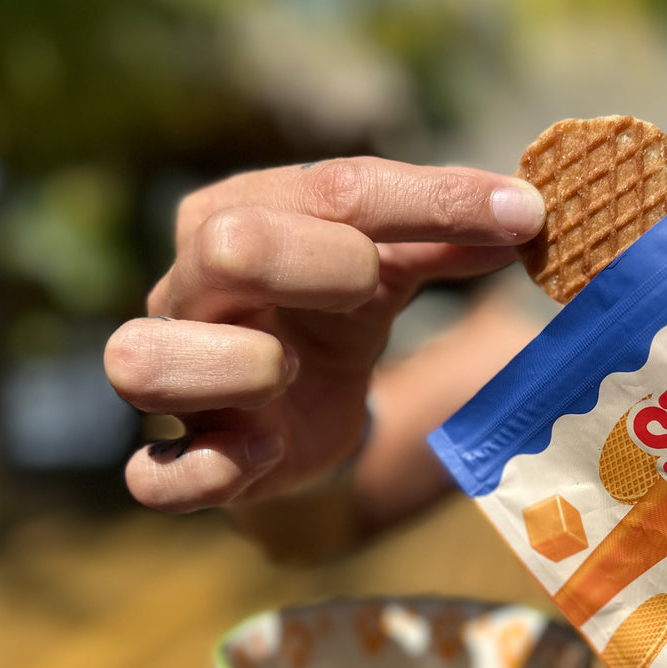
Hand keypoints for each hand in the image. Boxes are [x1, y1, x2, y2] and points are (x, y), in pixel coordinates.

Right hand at [104, 157, 543, 511]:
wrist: (296, 410)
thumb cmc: (333, 313)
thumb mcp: (387, 267)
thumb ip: (444, 236)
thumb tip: (525, 215)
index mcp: (238, 212)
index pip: (334, 188)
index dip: (433, 201)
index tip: (520, 216)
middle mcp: (187, 287)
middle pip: (227, 248)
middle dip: (318, 266)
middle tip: (368, 291)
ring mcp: (172, 378)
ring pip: (141, 360)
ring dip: (239, 368)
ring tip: (287, 374)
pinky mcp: (185, 460)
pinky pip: (152, 479)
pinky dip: (208, 472)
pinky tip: (267, 452)